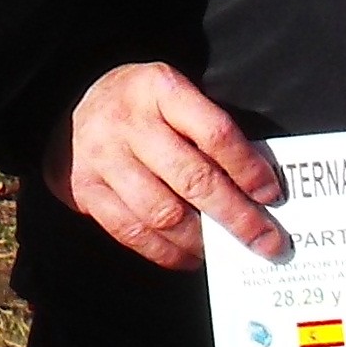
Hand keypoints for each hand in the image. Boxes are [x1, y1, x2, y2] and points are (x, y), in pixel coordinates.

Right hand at [46, 61, 287, 269]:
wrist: (73, 106)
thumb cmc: (143, 106)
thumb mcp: (175, 96)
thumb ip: (210, 132)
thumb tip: (258, 187)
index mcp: (161, 89)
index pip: (214, 132)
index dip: (247, 167)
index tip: (272, 195)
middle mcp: (129, 122)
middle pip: (192, 178)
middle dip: (236, 217)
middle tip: (268, 243)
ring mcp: (104, 158)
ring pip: (162, 213)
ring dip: (202, 240)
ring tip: (228, 252)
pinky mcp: (86, 190)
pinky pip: (132, 232)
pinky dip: (166, 252)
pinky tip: (191, 257)